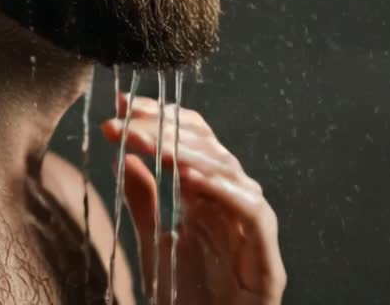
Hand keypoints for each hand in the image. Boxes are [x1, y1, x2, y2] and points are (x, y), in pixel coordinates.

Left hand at [101, 94, 285, 304]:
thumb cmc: (187, 298)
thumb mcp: (154, 244)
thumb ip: (145, 202)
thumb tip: (125, 158)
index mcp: (209, 196)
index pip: (192, 140)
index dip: (162, 117)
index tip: (123, 104)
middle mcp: (234, 203)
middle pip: (208, 149)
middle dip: (166, 129)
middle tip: (127, 121)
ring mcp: (253, 227)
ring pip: (231, 173)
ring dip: (189, 154)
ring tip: (154, 143)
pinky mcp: (267, 259)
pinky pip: (251, 212)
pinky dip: (223, 191)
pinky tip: (191, 178)